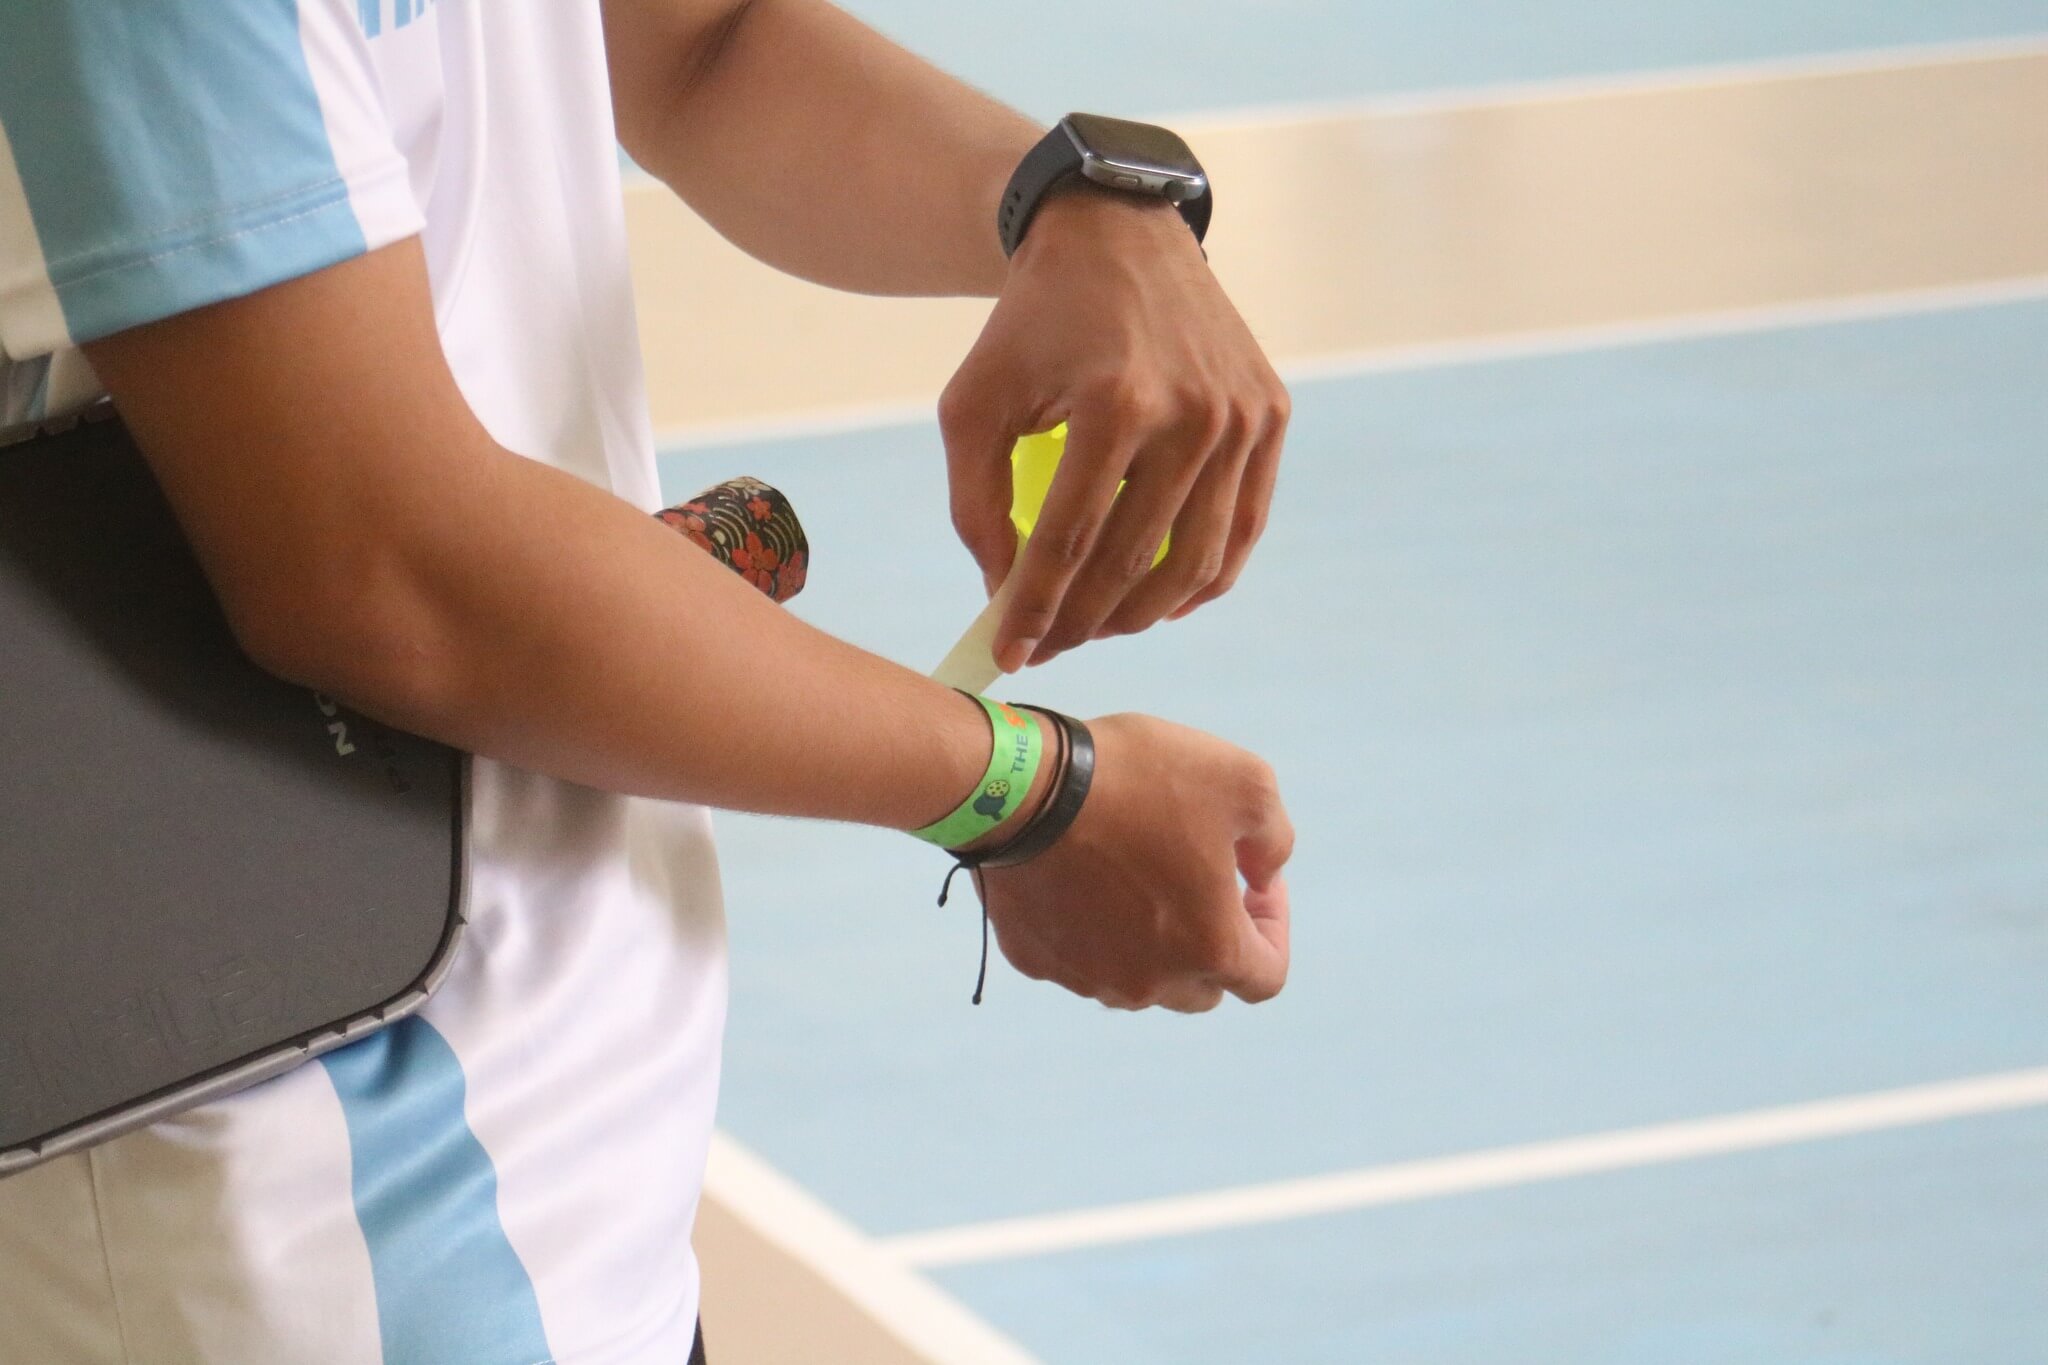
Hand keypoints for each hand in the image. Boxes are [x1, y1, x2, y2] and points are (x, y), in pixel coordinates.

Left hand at [938, 189, 1291, 671]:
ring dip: (1140, 612)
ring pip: (1195, 560)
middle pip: (1133, 560)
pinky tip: (1159, 601)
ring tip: (1096, 627)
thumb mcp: (974, 402)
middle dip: (1082, 622)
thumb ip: (976, 504)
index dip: (1035, 611)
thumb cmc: (1032, 325)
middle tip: (1047, 646)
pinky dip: (1202, 578)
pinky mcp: (1270, 416)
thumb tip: (1005, 595)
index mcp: (1114, 403)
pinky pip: (1241, 528)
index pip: (1068, 541)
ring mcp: (1242, 417)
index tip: (1007, 656)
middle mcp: (1192, 413)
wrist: (1116, 235)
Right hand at [973, 713, 1293, 1011]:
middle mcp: (1149, 981)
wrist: (1022, 784)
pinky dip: (1089, 929)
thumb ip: (1274, 839)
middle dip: (1209, 942)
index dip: (1272, 929)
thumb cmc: (1142, 779)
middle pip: (1199, 989)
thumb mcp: (1245, 781)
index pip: (1266, 977)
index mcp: (1209, 947)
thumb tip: (1261, 876)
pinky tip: (1081, 876)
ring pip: (1136, 979)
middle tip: (1196, 881)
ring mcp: (1085, 976)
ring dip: (1149, 942)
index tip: (1249, 882)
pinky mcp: (1033, 957)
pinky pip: (1076, 957)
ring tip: (1135, 875)